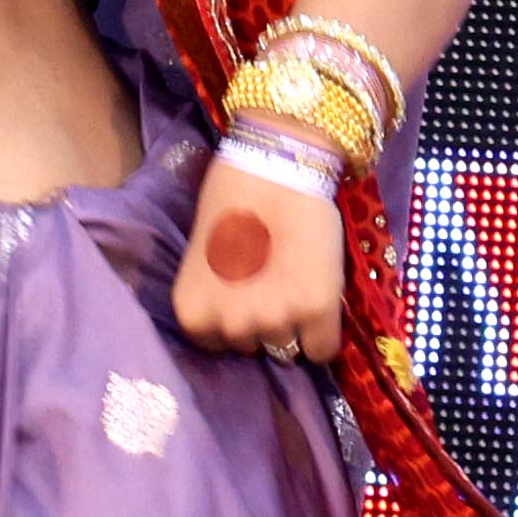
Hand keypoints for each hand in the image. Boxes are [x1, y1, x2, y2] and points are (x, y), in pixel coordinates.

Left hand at [170, 161, 346, 366]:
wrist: (275, 167)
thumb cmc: (233, 200)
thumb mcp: (205, 260)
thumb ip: (216, 298)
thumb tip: (236, 317)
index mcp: (193, 315)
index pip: (221, 349)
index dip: (238, 320)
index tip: (248, 295)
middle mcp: (230, 326)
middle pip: (254, 347)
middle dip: (264, 321)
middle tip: (274, 283)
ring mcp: (273, 321)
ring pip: (287, 347)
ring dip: (293, 323)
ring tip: (296, 281)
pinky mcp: (315, 310)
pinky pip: (322, 350)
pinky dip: (323, 333)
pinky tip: (320, 301)